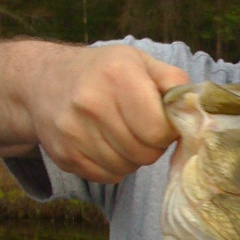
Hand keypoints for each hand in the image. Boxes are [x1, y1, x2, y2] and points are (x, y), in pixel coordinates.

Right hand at [24, 43, 188, 181]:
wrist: (42, 82)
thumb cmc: (102, 72)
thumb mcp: (138, 62)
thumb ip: (173, 82)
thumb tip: (197, 108)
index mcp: (117, 75)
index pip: (158, 131)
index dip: (166, 132)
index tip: (159, 122)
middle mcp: (91, 103)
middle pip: (144, 154)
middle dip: (150, 146)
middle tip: (140, 129)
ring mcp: (73, 132)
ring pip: (126, 169)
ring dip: (132, 158)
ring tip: (121, 135)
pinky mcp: (64, 156)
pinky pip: (107, 177)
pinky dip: (113, 167)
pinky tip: (104, 145)